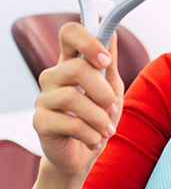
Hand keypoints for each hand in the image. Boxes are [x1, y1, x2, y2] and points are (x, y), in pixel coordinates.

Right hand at [33, 23, 123, 179]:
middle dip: (102, 91)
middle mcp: (54, 76)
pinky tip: (96, 139)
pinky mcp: (40, 122)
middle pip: (76, 67)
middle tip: (112, 107)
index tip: (106, 60)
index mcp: (71, 62)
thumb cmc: (98, 116)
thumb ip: (110, 62)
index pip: (69, 33)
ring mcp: (44, 98)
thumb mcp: (112, 87)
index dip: (88, 41)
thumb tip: (112, 33)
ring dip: (99, 117)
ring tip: (107, 128)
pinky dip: (91, 134)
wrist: (84, 154)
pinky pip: (70, 123)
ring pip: (72, 97)